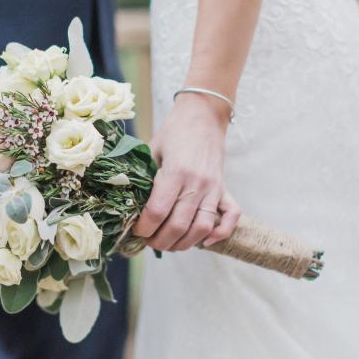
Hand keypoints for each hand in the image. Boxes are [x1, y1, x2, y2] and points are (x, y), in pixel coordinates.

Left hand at [132, 94, 240, 251]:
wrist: (202, 114)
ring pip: (201, 228)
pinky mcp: (225, 189)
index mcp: (175, 171)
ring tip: (167, 244)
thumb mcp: (151, 150)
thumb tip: (127, 206)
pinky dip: (219, 234)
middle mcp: (197, 182)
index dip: (144, 228)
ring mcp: (214, 187)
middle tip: (148, 241)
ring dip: (183, 243)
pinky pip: (231, 217)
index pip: (158, 211)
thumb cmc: (173, 132)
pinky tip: (203, 241)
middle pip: (178, 226)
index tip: (135, 230)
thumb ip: (143, 177)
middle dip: (159, 241)